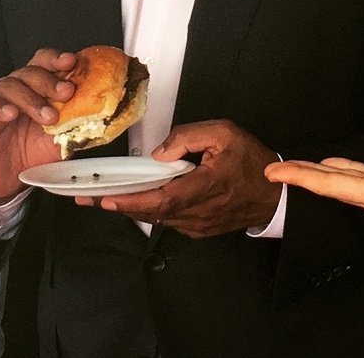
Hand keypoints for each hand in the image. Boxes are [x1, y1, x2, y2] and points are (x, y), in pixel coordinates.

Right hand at [0, 48, 76, 204]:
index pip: (46, 61)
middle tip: (66, 93)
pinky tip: (9, 114)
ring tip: (46, 116)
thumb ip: (79, 121)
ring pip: (9, 84)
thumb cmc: (37, 151)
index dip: (58, 59)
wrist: (11, 180)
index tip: (73, 62)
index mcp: (39, 87)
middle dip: (50, 80)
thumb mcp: (64, 136)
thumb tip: (105, 113)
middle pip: (30, 70)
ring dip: (31, 98)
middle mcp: (18, 88)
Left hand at [77, 120, 281, 238]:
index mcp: (204, 187)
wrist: (274, 195)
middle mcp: (197, 213)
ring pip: (158, 219)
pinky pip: (170, 222)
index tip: (104, 198)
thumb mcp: (225, 133)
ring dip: (132, 208)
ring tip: (106, 198)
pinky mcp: (200, 230)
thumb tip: (159, 154)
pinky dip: (152, 211)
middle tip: (88, 199)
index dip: (130, 200)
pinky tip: (140, 201)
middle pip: (151, 212)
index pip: (160, 199)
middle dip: (118, 205)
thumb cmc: (252, 161)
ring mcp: (198, 225)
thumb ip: (189, 137)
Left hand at [265, 156, 363, 235]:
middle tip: (271, 170)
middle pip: (333, 187)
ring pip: (345, 184)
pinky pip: (362, 179)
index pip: (334, 187)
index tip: (274, 172)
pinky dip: (343, 173)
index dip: (304, 178)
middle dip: (302, 178)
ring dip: (319, 177)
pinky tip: (338, 167)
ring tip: (296, 169)